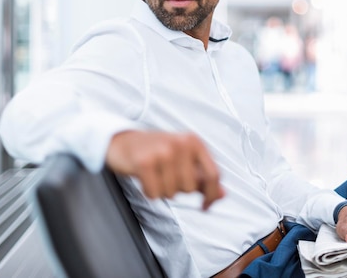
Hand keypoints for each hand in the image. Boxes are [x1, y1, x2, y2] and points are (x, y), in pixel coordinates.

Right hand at [105, 130, 224, 209]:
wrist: (123, 141)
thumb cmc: (156, 150)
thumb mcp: (184, 159)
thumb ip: (203, 176)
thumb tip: (222, 194)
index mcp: (194, 141)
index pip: (214, 175)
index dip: (212, 195)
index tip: (206, 205)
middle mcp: (181, 143)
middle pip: (191, 188)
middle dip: (178, 189)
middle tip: (167, 176)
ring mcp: (162, 151)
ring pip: (172, 193)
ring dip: (162, 190)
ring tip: (156, 175)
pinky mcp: (144, 162)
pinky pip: (154, 193)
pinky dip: (149, 192)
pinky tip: (145, 178)